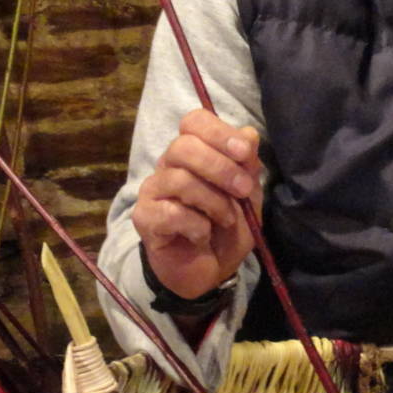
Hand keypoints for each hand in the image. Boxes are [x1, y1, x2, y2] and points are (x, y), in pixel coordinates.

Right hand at [131, 109, 262, 299]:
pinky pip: (171, 213)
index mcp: (193, 154)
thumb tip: (248, 133)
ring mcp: (153, 191)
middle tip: (243, 191)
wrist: (210, 271)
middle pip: (183, 146)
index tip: (244, 152)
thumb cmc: (225, 229)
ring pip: (180, 180)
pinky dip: (197, 226)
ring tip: (226, 220)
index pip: (194, 122)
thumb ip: (247, 166)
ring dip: (214, 202)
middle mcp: (168, 166)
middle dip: (220, 168)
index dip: (219, 132)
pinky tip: (201, 236)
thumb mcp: (248, 198)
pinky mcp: (145, 218)